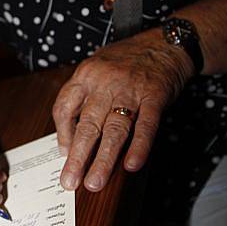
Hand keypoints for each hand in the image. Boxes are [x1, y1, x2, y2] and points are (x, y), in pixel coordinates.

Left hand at [53, 28, 194, 192]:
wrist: (164, 43)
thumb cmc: (127, 59)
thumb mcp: (97, 68)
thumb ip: (84, 97)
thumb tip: (70, 135)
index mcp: (86, 75)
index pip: (64, 107)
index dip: (61, 134)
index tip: (63, 155)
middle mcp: (105, 82)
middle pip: (87, 123)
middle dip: (77, 156)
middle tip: (70, 181)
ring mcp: (130, 89)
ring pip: (114, 129)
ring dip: (104, 159)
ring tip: (95, 181)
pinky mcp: (155, 96)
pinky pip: (146, 126)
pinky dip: (139, 147)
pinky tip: (131, 165)